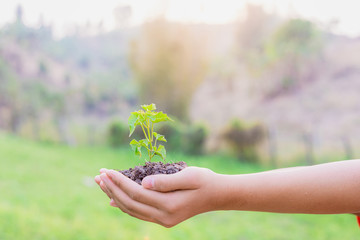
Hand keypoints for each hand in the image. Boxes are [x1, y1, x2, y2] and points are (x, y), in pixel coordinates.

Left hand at [94, 167, 218, 227]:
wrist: (217, 195)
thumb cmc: (204, 180)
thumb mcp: (189, 175)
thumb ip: (166, 181)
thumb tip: (143, 183)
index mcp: (169, 205)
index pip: (136, 193)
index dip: (119, 182)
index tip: (106, 170)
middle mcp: (163, 216)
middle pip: (129, 204)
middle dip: (112, 188)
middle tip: (98, 175)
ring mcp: (162, 220)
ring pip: (131, 210)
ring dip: (114, 196)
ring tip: (102, 183)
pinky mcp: (163, 219)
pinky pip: (138, 213)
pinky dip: (124, 205)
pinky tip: (113, 199)